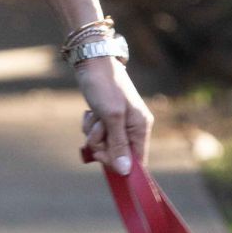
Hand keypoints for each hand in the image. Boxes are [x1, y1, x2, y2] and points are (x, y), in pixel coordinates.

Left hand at [75, 55, 153, 175]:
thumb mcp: (112, 116)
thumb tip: (125, 171)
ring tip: (95, 115)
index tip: (102, 157)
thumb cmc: (105, 86)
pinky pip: (97, 134)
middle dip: (102, 145)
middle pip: (117, 154)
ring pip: (104, 144)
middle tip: (98, 129)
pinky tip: (91, 113)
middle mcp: (133, 127)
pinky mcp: (107, 118)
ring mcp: (119, 123)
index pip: (137, 160)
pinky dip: (91, 126)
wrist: (93, 61)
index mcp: (141, 127)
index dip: (119, 164)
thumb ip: (119, 144)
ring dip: (94, 134)